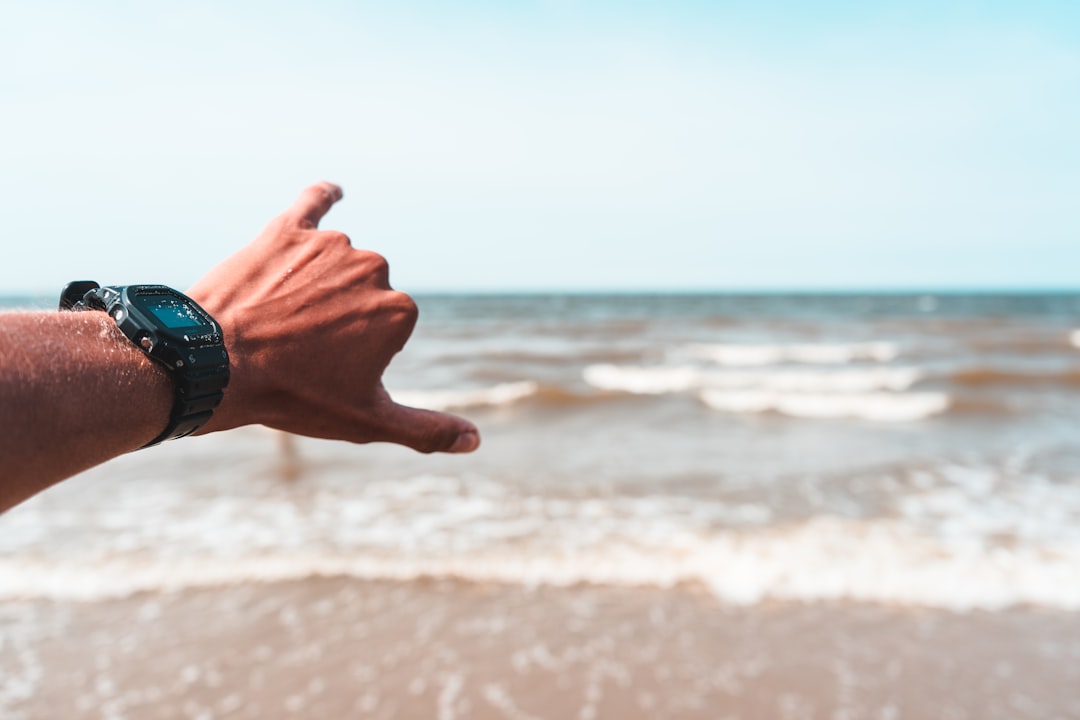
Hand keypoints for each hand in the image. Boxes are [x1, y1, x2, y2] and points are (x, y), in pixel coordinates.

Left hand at [187, 182, 478, 453]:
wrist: (216, 366)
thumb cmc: (294, 396)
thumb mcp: (367, 421)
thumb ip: (426, 430)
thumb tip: (476, 441)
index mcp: (399, 309)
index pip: (389, 328)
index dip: (359, 353)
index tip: (327, 368)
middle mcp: (372, 267)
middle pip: (365, 292)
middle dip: (342, 316)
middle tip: (300, 347)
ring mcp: (329, 245)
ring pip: (335, 263)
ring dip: (318, 284)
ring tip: (280, 318)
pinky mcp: (287, 230)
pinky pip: (313, 203)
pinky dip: (323, 197)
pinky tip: (333, 192)